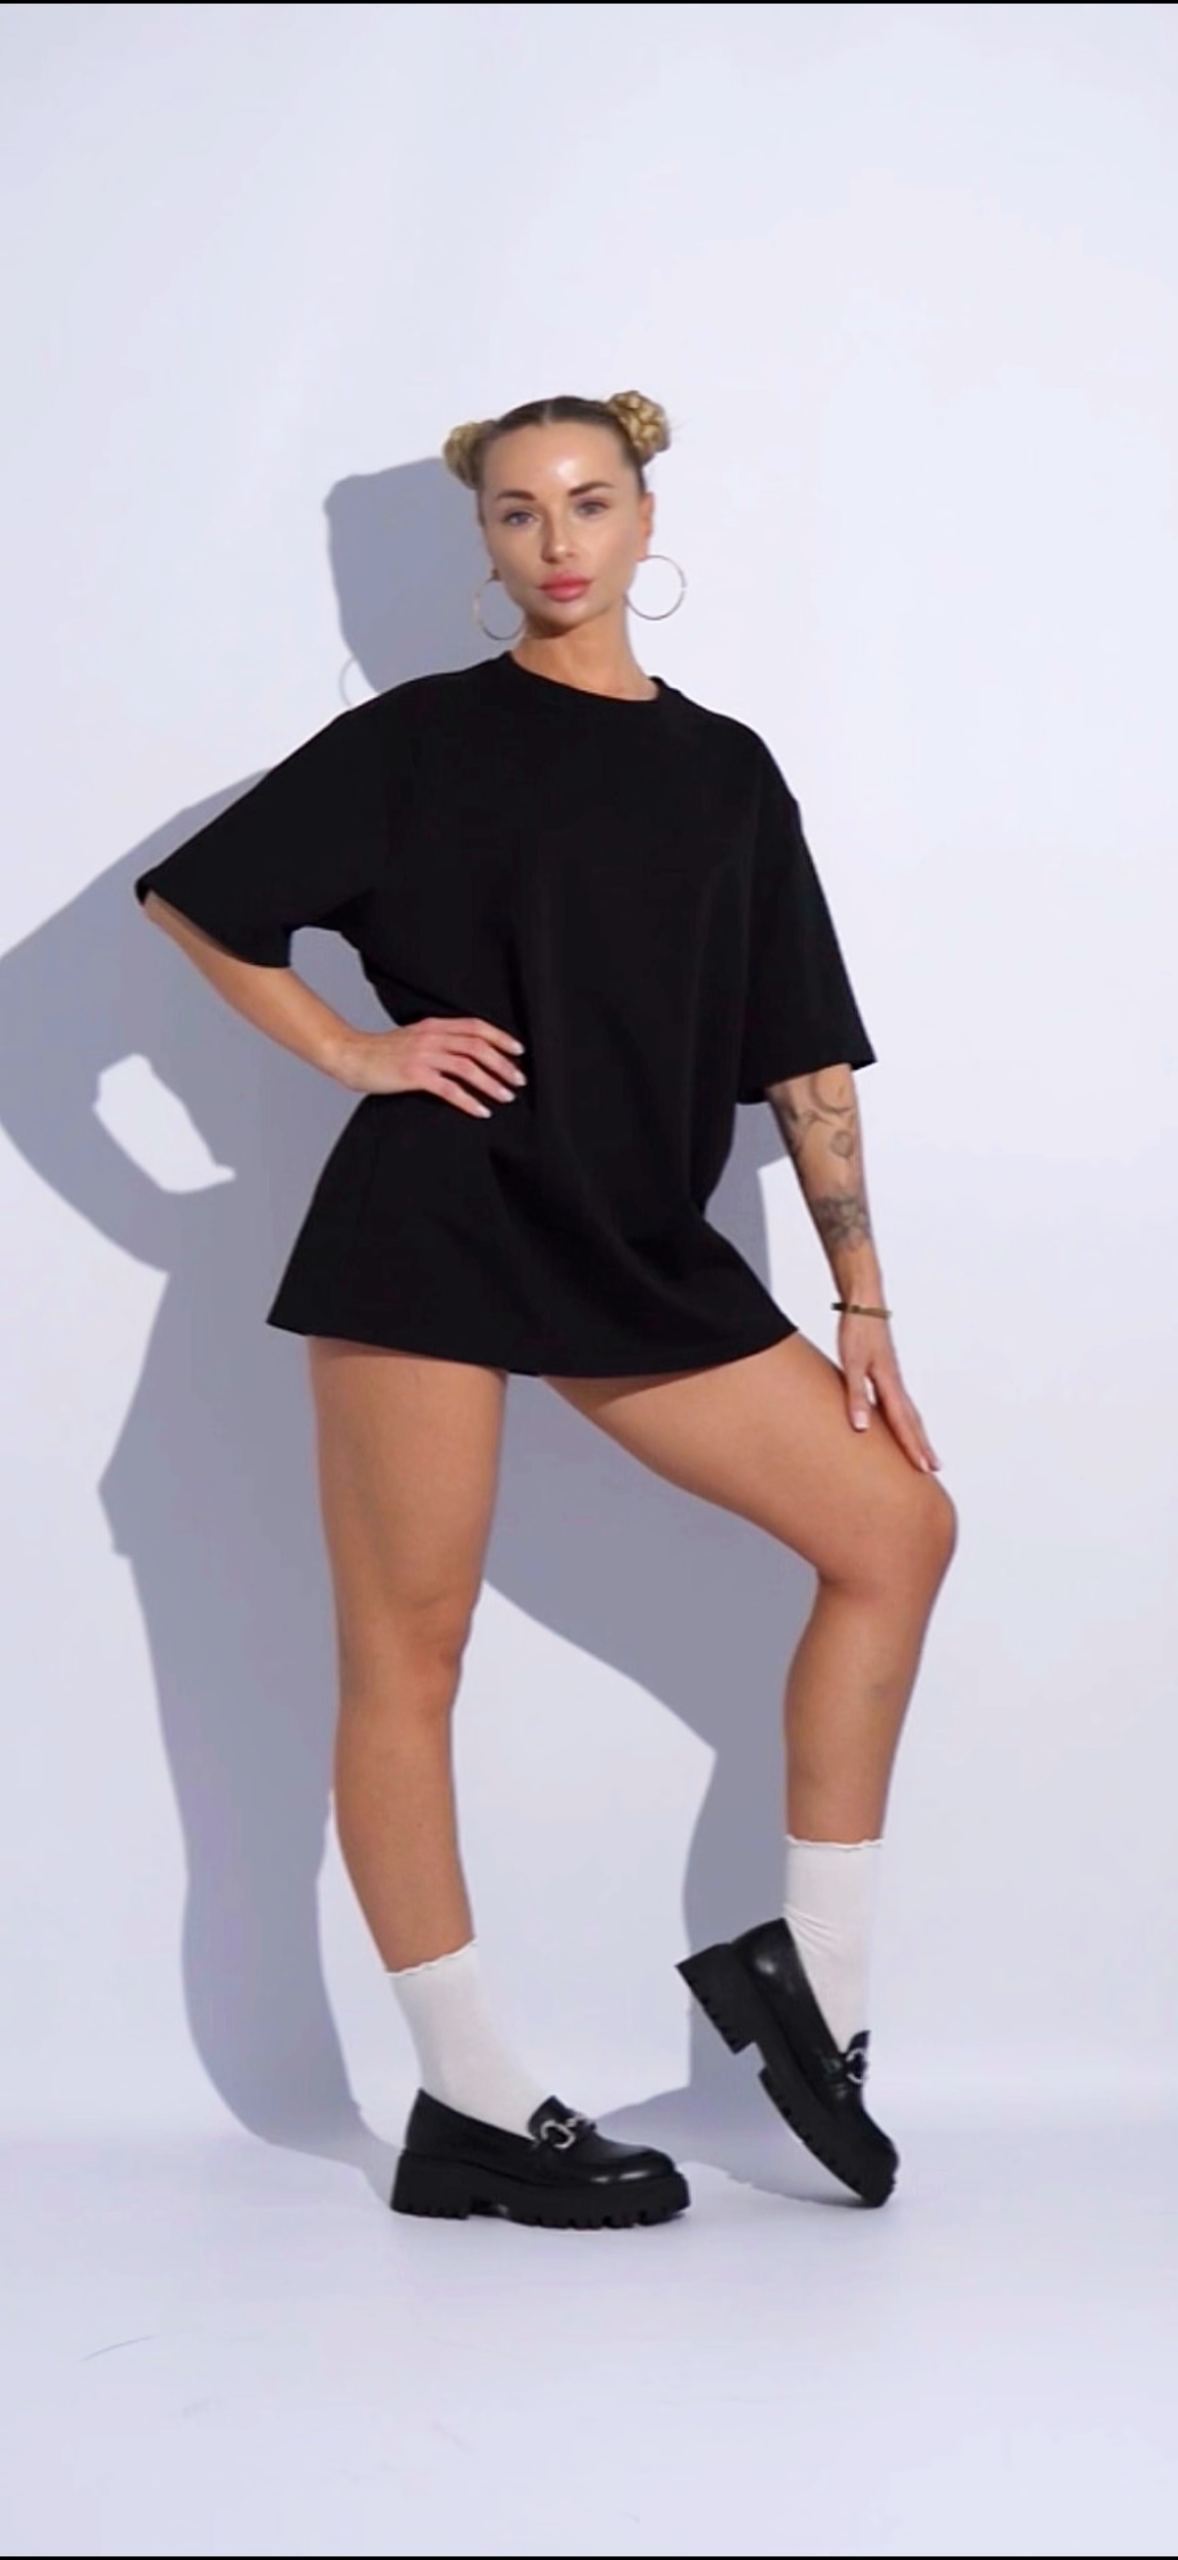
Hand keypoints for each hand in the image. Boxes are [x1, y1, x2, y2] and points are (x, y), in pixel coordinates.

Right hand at [335, 1017, 526, 1116]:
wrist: (351, 1056)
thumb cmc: (382, 1052)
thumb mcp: (414, 1037)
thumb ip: (438, 1040)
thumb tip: (466, 1052)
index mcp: (434, 1025)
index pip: (475, 1027)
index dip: (500, 1038)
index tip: (518, 1051)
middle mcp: (431, 1037)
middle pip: (477, 1046)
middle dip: (502, 1064)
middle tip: (518, 1080)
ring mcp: (423, 1055)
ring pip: (467, 1067)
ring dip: (491, 1083)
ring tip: (506, 1096)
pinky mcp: (414, 1075)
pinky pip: (449, 1089)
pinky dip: (468, 1101)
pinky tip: (481, 1111)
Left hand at [837, 1312, 941, 1472]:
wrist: (864, 1302)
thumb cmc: (857, 1330)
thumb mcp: (851, 1363)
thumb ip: (856, 1395)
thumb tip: (861, 1428)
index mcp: (889, 1383)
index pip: (903, 1422)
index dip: (912, 1446)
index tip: (923, 1468)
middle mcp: (895, 1382)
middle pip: (912, 1420)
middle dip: (922, 1445)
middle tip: (934, 1468)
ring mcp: (891, 1377)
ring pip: (908, 1411)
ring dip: (916, 1433)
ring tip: (923, 1451)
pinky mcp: (885, 1372)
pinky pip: (898, 1402)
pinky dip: (904, 1418)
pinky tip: (898, 1422)